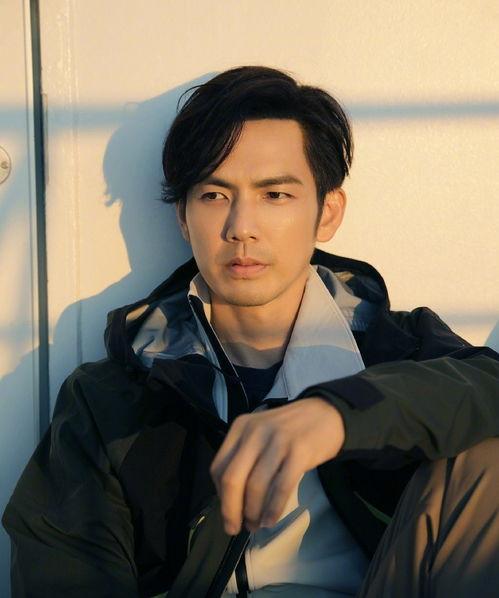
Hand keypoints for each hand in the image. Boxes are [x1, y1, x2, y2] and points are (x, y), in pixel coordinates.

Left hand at [209, 397, 344, 534]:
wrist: (327, 413)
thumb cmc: (291, 428)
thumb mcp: (261, 432)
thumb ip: (245, 456)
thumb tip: (232, 499)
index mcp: (241, 427)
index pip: (218, 467)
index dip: (220, 495)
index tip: (228, 512)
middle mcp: (255, 431)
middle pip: (232, 479)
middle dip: (231, 510)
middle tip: (235, 528)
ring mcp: (277, 441)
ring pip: (255, 486)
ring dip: (253, 512)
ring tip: (257, 525)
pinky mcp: (299, 452)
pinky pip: (280, 487)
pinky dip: (273, 508)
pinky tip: (271, 519)